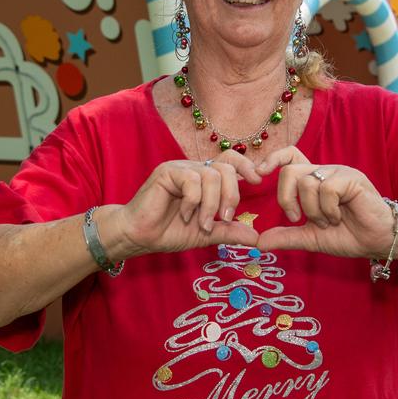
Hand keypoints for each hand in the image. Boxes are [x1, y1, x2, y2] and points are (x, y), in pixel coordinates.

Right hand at [117, 151, 261, 255]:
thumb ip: (229, 232)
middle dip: (231, 194)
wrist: (139, 236)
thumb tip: (256, 238)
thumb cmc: (169, 232)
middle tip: (225, 217)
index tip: (258, 181)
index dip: (246, 167)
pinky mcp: (167, 172)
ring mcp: (180, 169)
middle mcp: (194, 169)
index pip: (231, 160)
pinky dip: (193, 202)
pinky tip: (184, 214)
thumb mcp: (207, 234)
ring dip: (211, 205)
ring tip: (203, 224)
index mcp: (205, 179)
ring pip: (211, 176)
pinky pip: (192, 181)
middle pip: (226, 168)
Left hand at [255, 146, 393, 257]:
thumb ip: (286, 237)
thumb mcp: (311, 238)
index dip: (272, 159)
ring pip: (307, 182)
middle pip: (290, 170)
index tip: (258, 174)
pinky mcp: (352, 178)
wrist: (378, 241)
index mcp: (314, 180)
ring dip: (313, 211)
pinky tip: (339, 217)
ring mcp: (338, 173)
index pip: (289, 155)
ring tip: (328, 221)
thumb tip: (259, 242)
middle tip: (296, 218)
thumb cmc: (349, 235)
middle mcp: (324, 172)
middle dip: (286, 198)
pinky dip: (328, 209)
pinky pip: (327, 189)